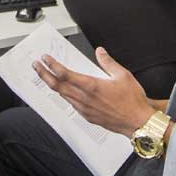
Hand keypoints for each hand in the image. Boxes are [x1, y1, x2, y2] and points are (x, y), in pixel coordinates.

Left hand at [33, 47, 155, 135]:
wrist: (139, 123)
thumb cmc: (133, 102)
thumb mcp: (123, 75)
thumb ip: (108, 62)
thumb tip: (100, 52)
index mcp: (91, 86)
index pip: (64, 74)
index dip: (52, 65)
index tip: (45, 59)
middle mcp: (85, 99)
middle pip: (57, 86)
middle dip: (44, 74)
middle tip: (36, 66)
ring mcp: (85, 109)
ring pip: (63, 95)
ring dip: (52, 85)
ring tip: (46, 76)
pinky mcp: (88, 117)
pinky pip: (72, 104)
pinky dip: (64, 95)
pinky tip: (64, 91)